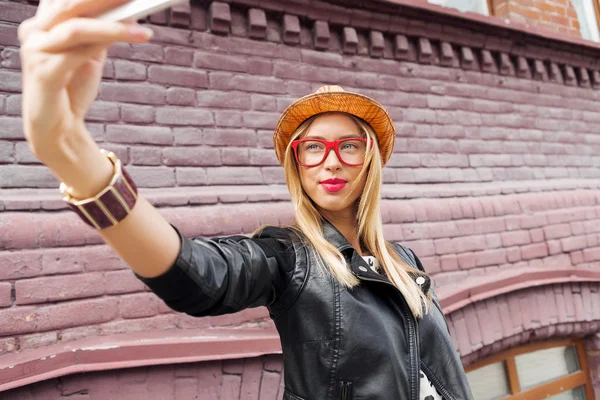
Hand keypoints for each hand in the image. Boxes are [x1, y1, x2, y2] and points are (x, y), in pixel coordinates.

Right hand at [19, 0, 153, 160]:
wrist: (57, 128)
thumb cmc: (72, 89)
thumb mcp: (89, 54)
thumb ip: (100, 32)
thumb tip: (126, 12)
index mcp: (44, 22)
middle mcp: (35, 31)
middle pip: (70, 3)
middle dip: (105, 0)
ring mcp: (35, 50)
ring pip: (76, 27)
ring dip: (113, 26)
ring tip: (143, 29)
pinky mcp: (43, 72)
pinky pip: (77, 53)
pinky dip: (105, 43)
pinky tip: (132, 37)